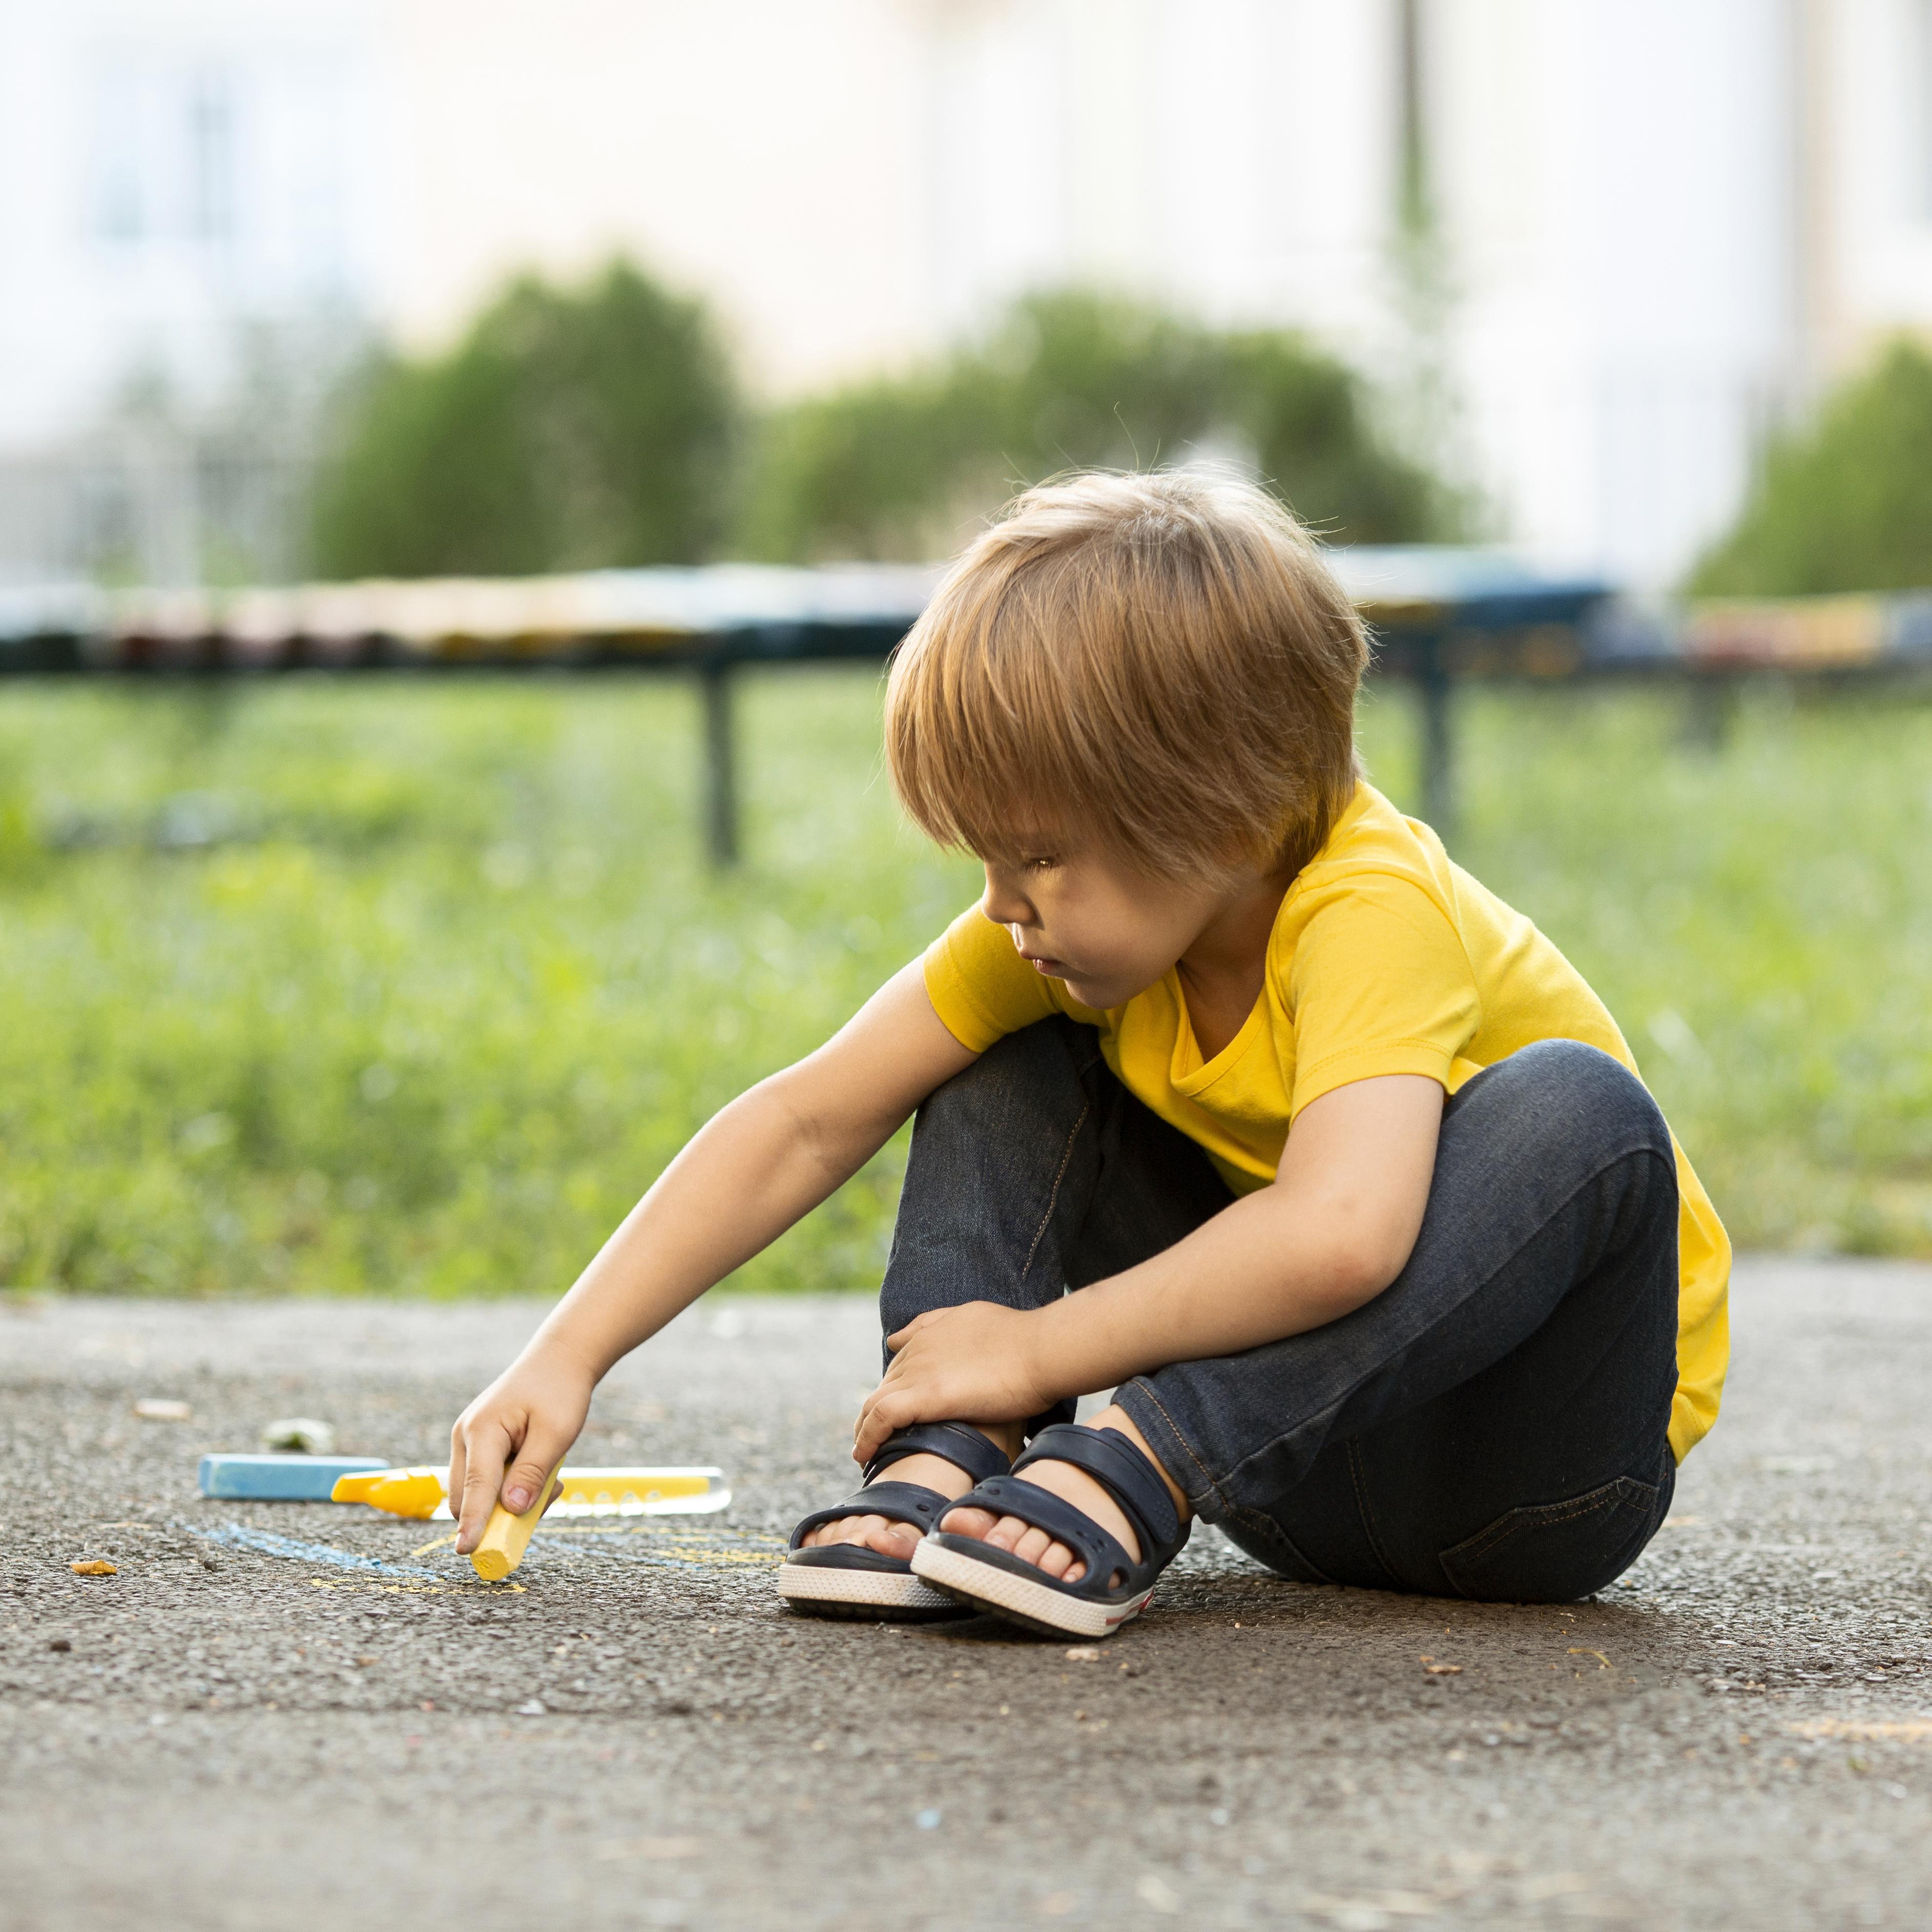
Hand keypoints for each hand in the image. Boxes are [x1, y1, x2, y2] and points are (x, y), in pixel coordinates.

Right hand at [447, 1347, 594, 1554]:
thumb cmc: (559, 1392)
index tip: (467, 1551)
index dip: (473, 1522)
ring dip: (509, 1500)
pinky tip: (541, 1471)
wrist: (558, 1360)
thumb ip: (533, 1473)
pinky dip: (510, 1488)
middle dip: (499, 1514)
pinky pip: (485, 1481)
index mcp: (482, 1430)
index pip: (475, 1487)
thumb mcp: (556, 1433)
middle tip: (548, 1498)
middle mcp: (466, 1436)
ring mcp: (469, 1441)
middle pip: (466, 1497)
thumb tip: (512, 1511)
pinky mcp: (478, 1446)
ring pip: (476, 1492)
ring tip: (552, 1478)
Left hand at [854, 1302, 1051, 1465]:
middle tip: (874, 1438)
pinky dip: (867, 1438)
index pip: (902, 1363)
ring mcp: (918, 1372)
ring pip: (874, 1403)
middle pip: (885, 1385)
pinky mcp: (922, 1396)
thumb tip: (903, 1338)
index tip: (894, 1411)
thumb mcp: (977, 1318)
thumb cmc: (1023, 1340)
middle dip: (875, 1411)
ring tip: (862, 1452)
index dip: (895, 1388)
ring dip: (864, 1428)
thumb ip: (942, 1324)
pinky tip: (864, 1456)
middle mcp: (918, 1350)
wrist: (1040, 1350)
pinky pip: (880, 1419)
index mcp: (933, 1333)